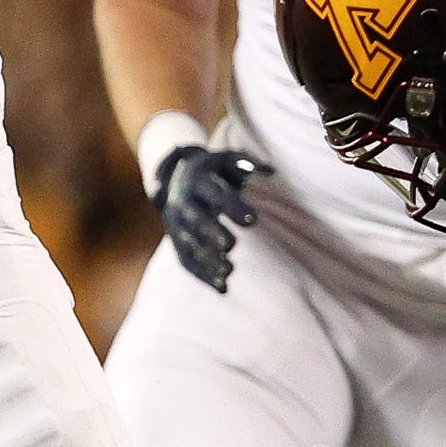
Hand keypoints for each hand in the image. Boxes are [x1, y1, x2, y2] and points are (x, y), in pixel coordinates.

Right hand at [154, 144, 267, 292]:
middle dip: (211, 232)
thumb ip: (249, 164)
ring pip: (188, 243)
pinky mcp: (176, 241)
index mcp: (198, 180)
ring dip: (206, 258)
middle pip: (195, 218)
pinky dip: (202, 275)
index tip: (253, 220)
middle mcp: (182, 201)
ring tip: (229, 271)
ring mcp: (176, 223)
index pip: (214, 194)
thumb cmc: (213, 169)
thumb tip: (271, 172)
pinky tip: (223, 287)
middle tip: (231, 245)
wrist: (174, 177)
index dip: (232, 206)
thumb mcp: (228, 159)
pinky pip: (186, 261)